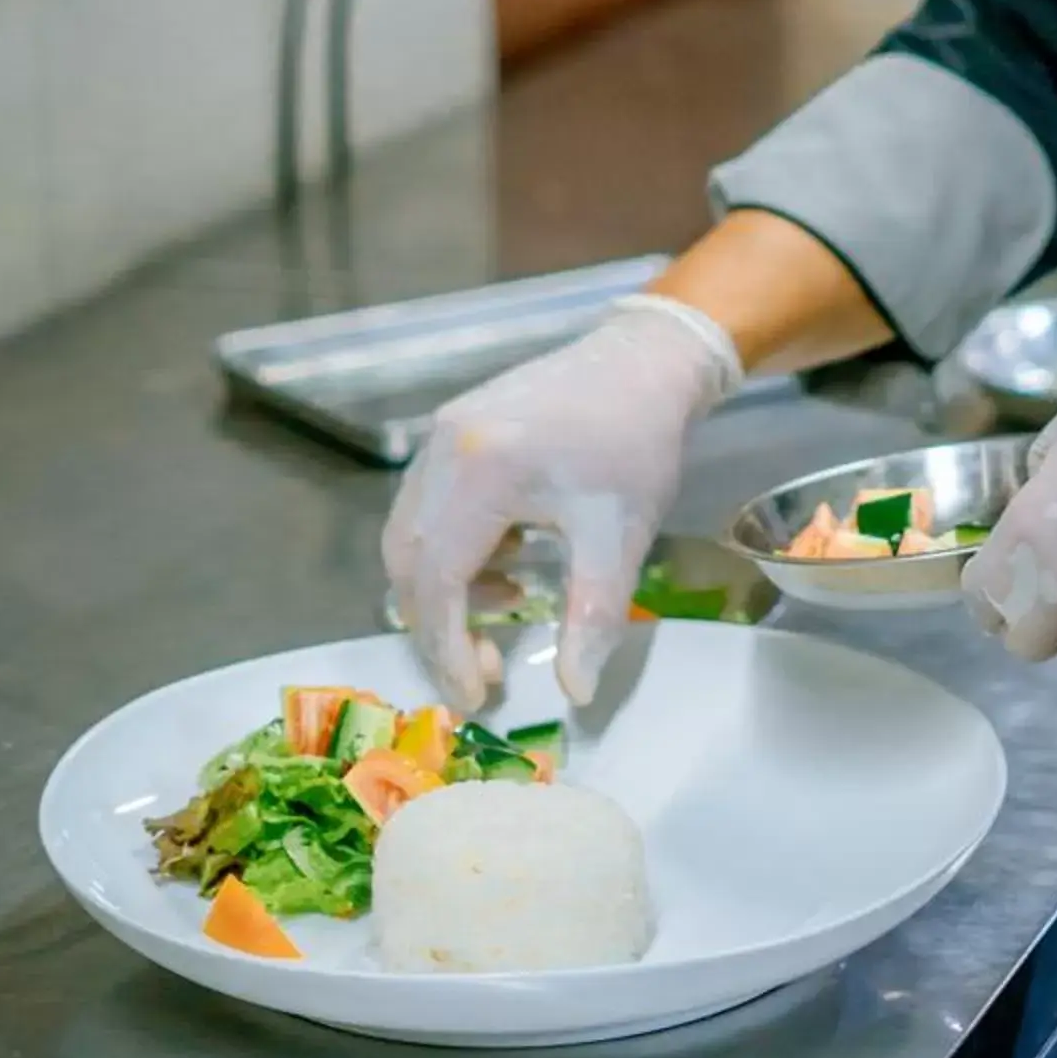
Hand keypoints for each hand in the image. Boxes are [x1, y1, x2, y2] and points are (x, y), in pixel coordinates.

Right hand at [383, 301, 737, 714]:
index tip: (476, 699)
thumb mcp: (620, 534)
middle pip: (409, 562)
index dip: (447, 649)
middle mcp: (443, 449)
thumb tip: (578, 693)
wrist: (647, 359)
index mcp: (479, 472)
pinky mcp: (454, 428)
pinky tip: (507, 563)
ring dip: (444, 589)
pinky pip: (429, 506)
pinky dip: (453, 550)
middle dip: (438, 626)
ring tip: (508, 611)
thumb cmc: (637, 443)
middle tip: (486, 669)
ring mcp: (442, 433)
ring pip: (412, 535)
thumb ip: (593, 616)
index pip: (438, 582)